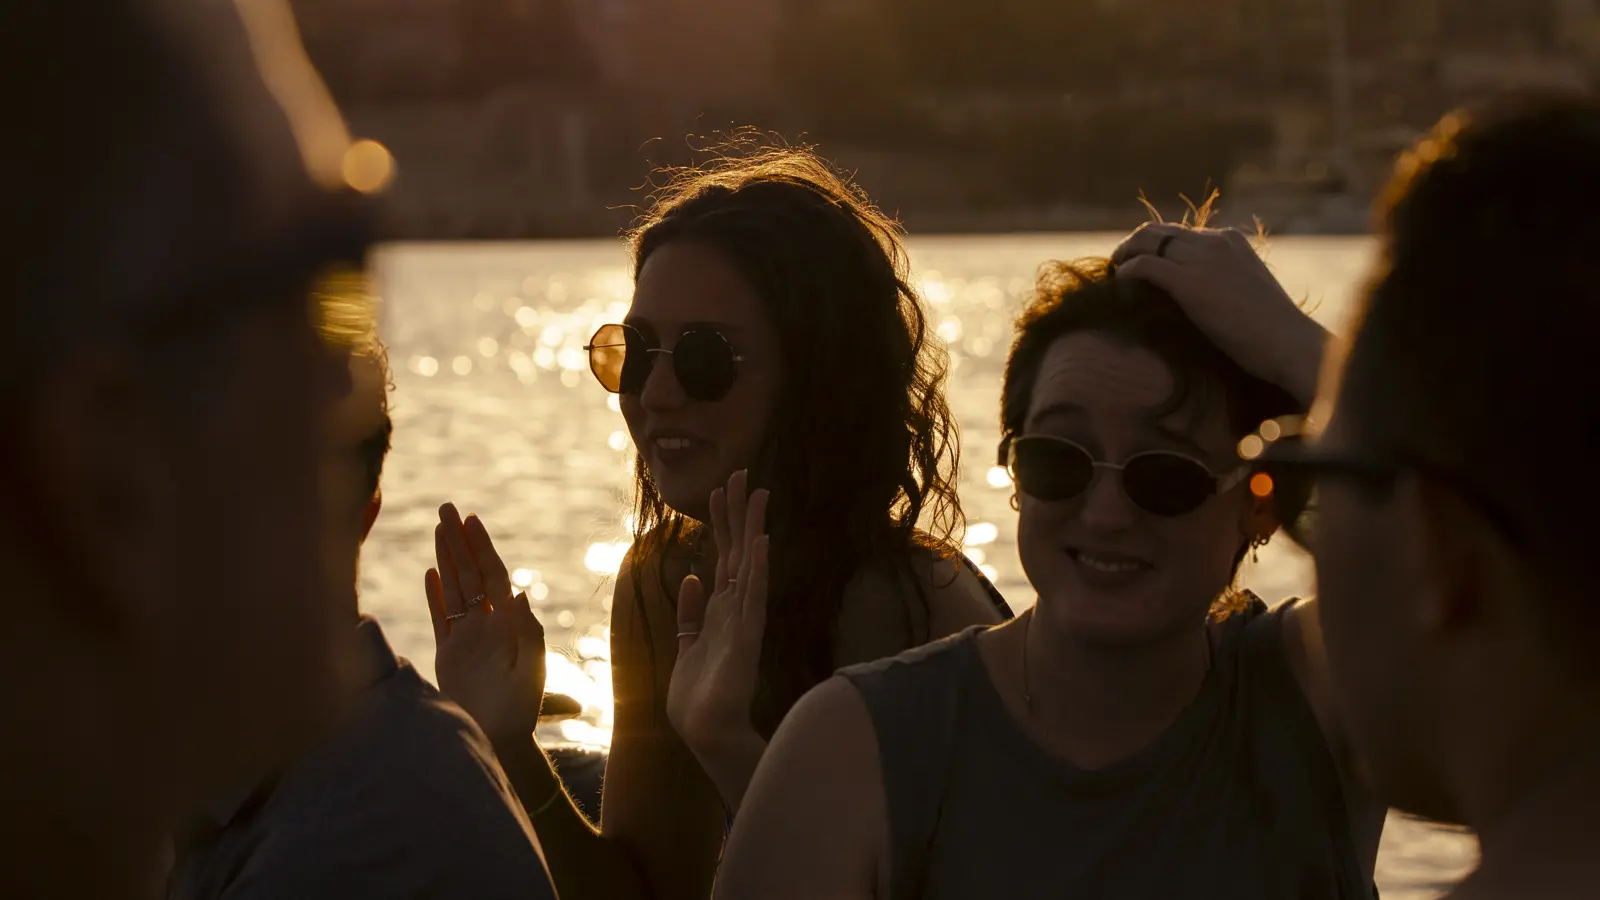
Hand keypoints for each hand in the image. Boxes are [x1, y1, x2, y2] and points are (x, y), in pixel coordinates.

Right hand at [425, 503, 545, 743]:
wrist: (501, 738)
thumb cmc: (522, 706)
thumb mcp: (531, 667)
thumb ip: (525, 630)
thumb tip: (517, 592)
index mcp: (508, 622)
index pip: (492, 574)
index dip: (482, 547)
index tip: (471, 519)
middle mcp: (486, 623)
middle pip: (469, 573)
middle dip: (458, 541)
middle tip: (446, 509)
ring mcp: (466, 636)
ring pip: (453, 588)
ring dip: (445, 559)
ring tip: (437, 530)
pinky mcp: (448, 654)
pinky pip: (439, 617)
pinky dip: (434, 595)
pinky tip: (430, 573)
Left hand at [666, 470, 770, 808]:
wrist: (706, 734)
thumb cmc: (698, 698)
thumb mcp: (686, 647)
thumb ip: (691, 614)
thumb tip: (693, 577)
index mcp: (721, 611)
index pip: (725, 556)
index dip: (722, 522)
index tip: (721, 488)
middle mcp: (736, 610)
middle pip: (738, 551)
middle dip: (738, 513)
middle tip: (741, 474)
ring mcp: (743, 621)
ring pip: (749, 565)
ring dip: (751, 528)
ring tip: (756, 493)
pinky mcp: (746, 638)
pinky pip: (752, 597)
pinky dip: (757, 569)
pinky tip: (760, 542)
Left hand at [1112, 223, 1327, 404]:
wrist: (1288, 342)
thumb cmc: (1273, 330)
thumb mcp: (1247, 292)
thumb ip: (1224, 281)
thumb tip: (1202, 294)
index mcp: (1230, 240)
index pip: (1179, 233)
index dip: (1154, 245)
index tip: (1140, 262)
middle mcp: (1215, 241)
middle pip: (1157, 230)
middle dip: (1133, 245)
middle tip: (1119, 266)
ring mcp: (1202, 258)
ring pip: (1146, 240)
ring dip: (1124, 254)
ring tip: (1115, 273)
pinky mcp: (1189, 282)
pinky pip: (1144, 265)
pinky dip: (1127, 271)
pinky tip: (1121, 283)